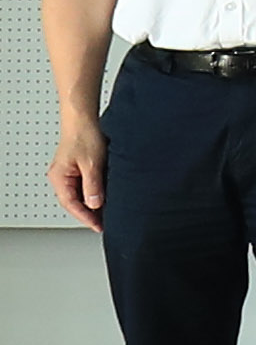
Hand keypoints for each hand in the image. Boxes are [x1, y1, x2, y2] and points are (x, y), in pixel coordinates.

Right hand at [48, 116, 105, 230]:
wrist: (84, 118)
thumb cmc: (84, 135)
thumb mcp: (92, 163)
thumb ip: (92, 185)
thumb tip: (94, 204)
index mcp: (60, 178)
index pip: (71, 204)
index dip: (85, 217)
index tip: (98, 226)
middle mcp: (61, 177)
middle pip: (74, 202)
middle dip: (88, 213)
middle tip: (104, 223)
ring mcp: (68, 173)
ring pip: (79, 194)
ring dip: (91, 204)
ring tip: (106, 213)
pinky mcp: (76, 168)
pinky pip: (83, 185)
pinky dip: (93, 193)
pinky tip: (104, 196)